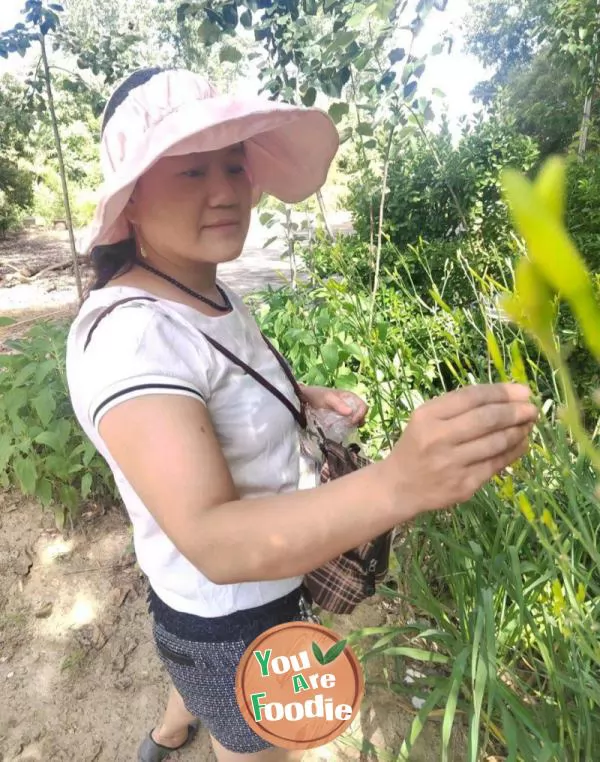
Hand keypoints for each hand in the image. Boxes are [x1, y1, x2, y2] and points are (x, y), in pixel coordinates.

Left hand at [300, 385, 367, 426]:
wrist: (305, 399)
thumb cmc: (317, 395)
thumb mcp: (327, 398)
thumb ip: (338, 404)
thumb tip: (350, 412)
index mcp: (350, 397)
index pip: (363, 407)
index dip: (360, 415)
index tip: (352, 422)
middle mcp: (350, 404)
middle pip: (361, 415)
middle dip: (357, 421)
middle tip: (348, 427)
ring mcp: (345, 412)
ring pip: (355, 421)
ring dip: (352, 426)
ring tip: (343, 429)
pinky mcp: (340, 419)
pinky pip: (347, 425)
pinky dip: (346, 428)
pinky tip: (339, 429)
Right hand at [384, 383, 537, 516]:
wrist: (400, 486)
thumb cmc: (417, 446)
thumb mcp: (426, 418)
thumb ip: (460, 407)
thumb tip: (509, 396)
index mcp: (427, 416)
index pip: (472, 397)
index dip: (502, 392)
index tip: (523, 391)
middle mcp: (438, 439)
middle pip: (487, 419)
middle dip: (516, 411)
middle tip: (533, 408)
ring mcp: (451, 464)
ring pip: (496, 443)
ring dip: (518, 431)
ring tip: (528, 424)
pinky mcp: (464, 485)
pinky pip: (497, 465)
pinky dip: (514, 451)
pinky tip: (521, 443)